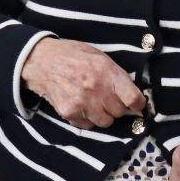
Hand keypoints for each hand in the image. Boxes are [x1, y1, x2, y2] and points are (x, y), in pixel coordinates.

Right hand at [20, 38, 144, 128]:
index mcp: (107, 72)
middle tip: (108, 98)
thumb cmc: (72, 55)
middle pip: (120, 112)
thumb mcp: (99, 57)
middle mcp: (96, 89)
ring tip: (94, 102)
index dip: (138, 103)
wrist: (41, 61)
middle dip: (117, 106)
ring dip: (103, 114)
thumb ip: (116, 75)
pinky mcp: (69, 112)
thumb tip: (132, 92)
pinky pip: (88, 125)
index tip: (136, 103)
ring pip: (105, 122)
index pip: (133, 99)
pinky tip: (80, 104)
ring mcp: (82, 103)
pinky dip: (87, 118)